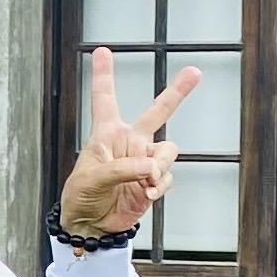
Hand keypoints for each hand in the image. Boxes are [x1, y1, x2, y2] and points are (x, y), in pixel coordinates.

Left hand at [59, 48, 197, 240]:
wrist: (92, 225)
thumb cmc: (81, 196)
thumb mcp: (92, 179)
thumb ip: (121, 169)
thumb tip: (149, 166)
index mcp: (106, 134)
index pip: (105, 99)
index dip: (103, 75)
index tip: (102, 51)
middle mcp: (129, 142)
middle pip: (157, 111)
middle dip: (177, 92)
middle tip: (195, 72)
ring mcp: (144, 160)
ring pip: (168, 150)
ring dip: (159, 166)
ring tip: (143, 182)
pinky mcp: (152, 180)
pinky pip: (166, 176)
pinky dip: (159, 185)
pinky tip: (145, 194)